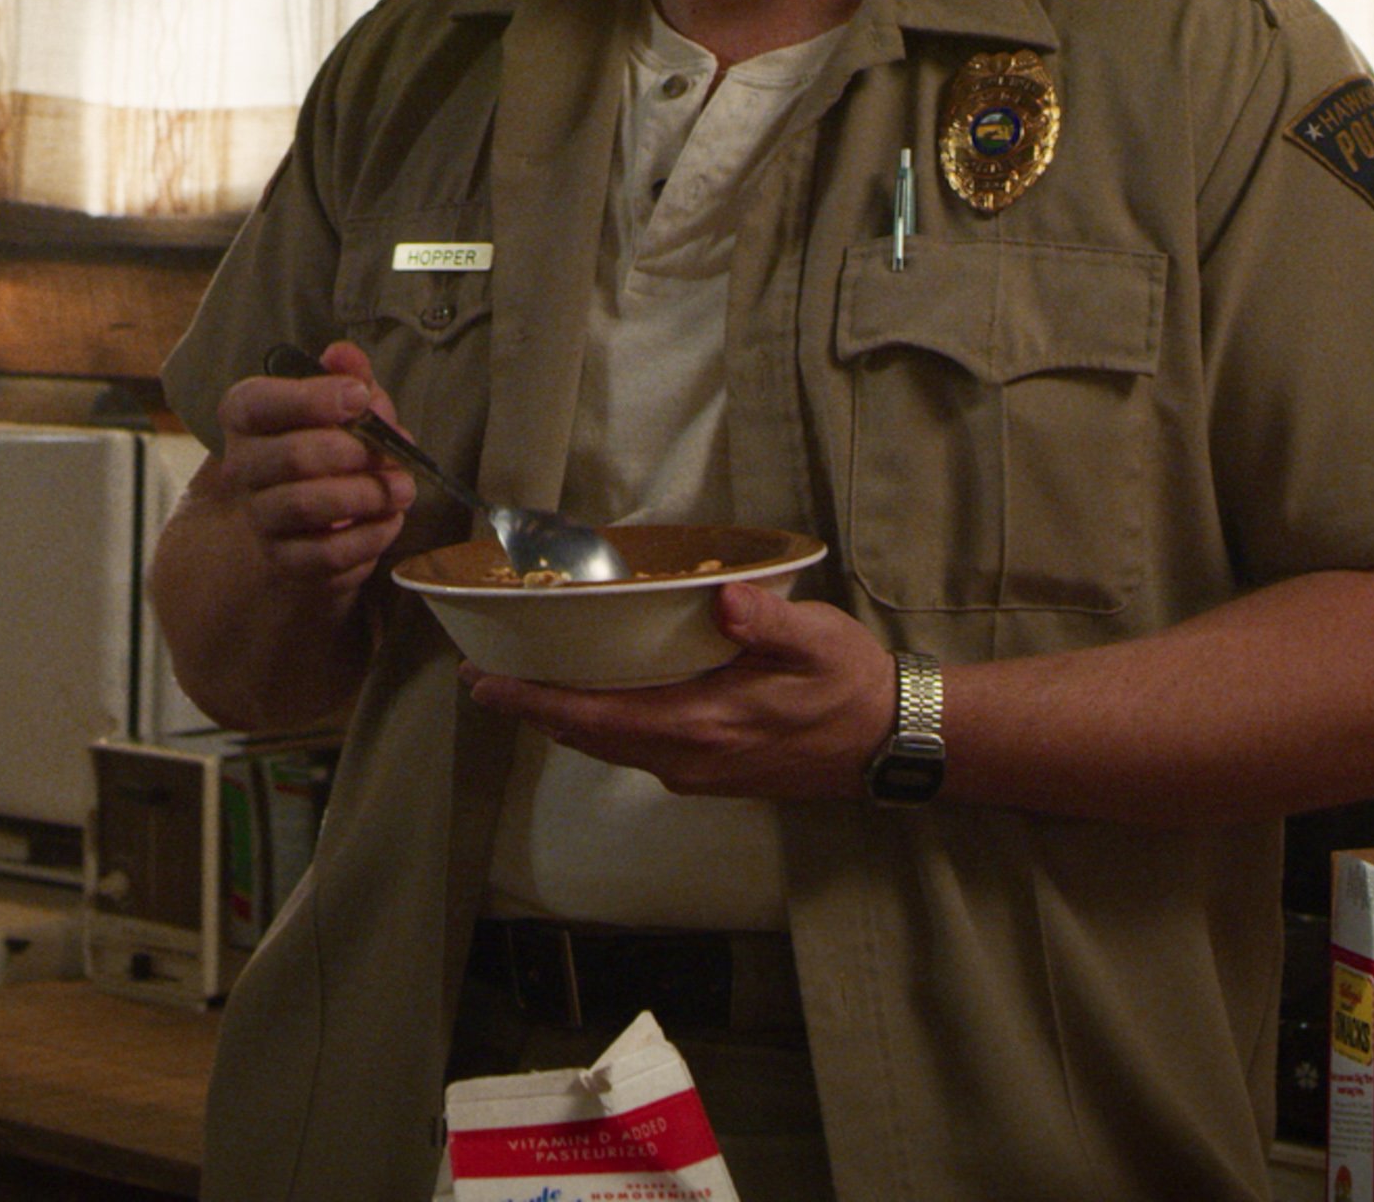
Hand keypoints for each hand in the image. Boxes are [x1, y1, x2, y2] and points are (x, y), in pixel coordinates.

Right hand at [186, 340, 416, 608]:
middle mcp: (243, 467)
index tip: (359, 398)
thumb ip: (346, 376)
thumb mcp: (339, 405)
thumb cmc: (324, 446)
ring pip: (306, 506)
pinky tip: (390, 520)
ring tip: (402, 488)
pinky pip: (325, 553)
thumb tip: (345, 355)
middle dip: (353, 453)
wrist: (300, 521)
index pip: (258, 403)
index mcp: (246, 417)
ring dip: (366, 495)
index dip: (310, 398)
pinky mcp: (285, 561)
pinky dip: (368, 537)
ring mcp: (260, 517)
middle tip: (393, 454)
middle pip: (292, 456)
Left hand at [461, 583, 894, 798]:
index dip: (534, 701)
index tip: (485, 684)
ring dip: (563, 719)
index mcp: (703, 723)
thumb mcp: (818, 640)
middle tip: (484, 677)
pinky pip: (635, 750)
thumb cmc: (851, 683)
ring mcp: (696, 772)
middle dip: (533, 708)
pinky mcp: (708, 774)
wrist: (889, 743)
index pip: (595, 715)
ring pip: (609, 747)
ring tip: (523, 687)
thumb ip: (769, 621)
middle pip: (587, 736)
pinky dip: (600, 727)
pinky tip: (592, 701)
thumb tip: (727, 600)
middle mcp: (687, 757)